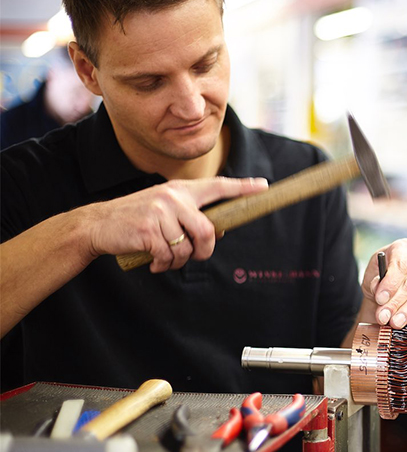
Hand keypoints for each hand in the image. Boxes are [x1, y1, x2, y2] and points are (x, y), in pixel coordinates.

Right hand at [81, 177, 268, 271]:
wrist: (97, 224)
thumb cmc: (136, 219)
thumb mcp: (164, 208)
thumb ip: (189, 215)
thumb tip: (219, 231)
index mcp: (180, 190)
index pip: (218, 186)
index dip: (243, 187)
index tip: (263, 186)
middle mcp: (173, 197)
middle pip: (208, 231)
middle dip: (205, 250)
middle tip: (194, 256)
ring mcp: (160, 212)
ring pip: (188, 248)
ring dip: (179, 261)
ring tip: (166, 258)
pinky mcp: (148, 230)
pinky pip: (169, 257)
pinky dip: (164, 265)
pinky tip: (154, 262)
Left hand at [361, 239, 406, 328]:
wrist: (389, 291)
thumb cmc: (379, 280)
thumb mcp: (370, 279)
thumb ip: (373, 283)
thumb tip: (379, 290)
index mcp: (404, 247)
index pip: (401, 263)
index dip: (391, 282)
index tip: (380, 298)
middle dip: (395, 302)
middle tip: (383, 316)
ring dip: (405, 311)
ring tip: (393, 323)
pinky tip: (402, 319)